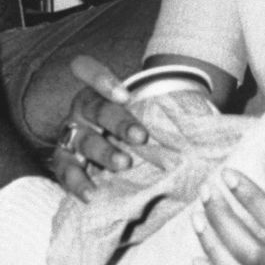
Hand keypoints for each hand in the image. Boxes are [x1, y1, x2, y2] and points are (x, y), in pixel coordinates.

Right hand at [48, 55, 149, 199]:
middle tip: (141, 137)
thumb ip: (160, 110)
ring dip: (104, 152)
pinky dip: (78, 183)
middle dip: (119, 122)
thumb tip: (201, 115)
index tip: (125, 96)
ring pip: (83, 140)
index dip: (101, 79)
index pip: (86, 70)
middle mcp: (81, 111)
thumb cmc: (134, 128)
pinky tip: (92, 194)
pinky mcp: (63, 162)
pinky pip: (66, 171)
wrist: (114, 155)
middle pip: (95, 109)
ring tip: (125, 164)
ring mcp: (70, 136)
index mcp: (97, 91)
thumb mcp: (143, 114)